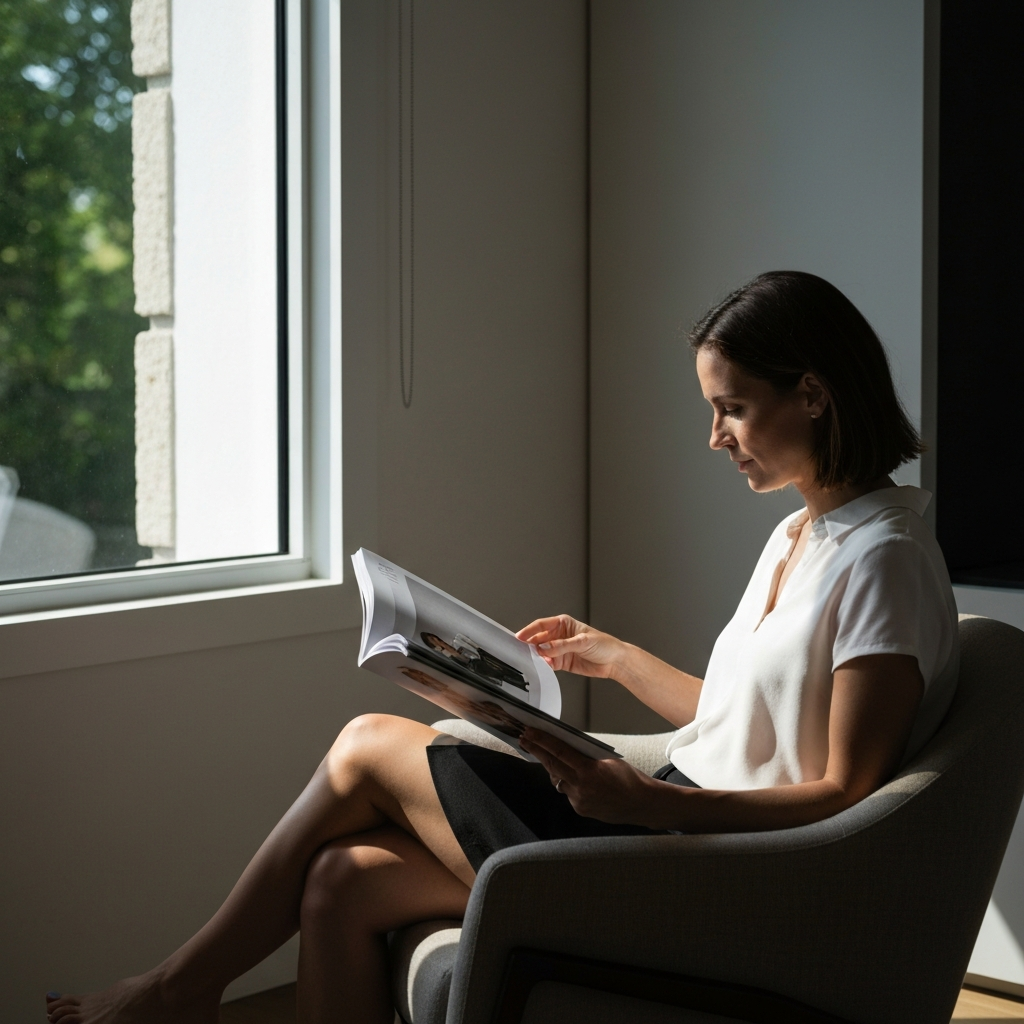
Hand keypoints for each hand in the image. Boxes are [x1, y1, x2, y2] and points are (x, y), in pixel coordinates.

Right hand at [516, 615, 624, 678]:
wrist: (614, 662)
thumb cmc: (604, 645)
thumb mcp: (582, 642)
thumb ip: (562, 646)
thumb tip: (545, 648)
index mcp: (564, 623)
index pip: (541, 625)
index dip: (529, 630)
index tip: (520, 636)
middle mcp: (560, 636)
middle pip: (539, 639)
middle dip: (531, 644)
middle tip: (523, 650)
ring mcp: (560, 649)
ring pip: (542, 652)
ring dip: (538, 656)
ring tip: (536, 659)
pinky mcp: (562, 662)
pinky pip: (548, 663)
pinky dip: (544, 665)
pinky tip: (545, 666)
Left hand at [519, 727, 665, 825]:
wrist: (642, 804)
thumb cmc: (629, 778)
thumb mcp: (608, 760)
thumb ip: (585, 757)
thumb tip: (566, 749)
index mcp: (589, 771)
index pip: (560, 752)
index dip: (542, 741)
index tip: (529, 732)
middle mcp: (581, 787)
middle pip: (552, 765)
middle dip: (536, 751)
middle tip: (524, 739)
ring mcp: (579, 800)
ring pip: (558, 780)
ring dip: (552, 767)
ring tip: (544, 754)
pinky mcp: (580, 809)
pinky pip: (567, 792)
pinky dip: (567, 783)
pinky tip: (571, 777)